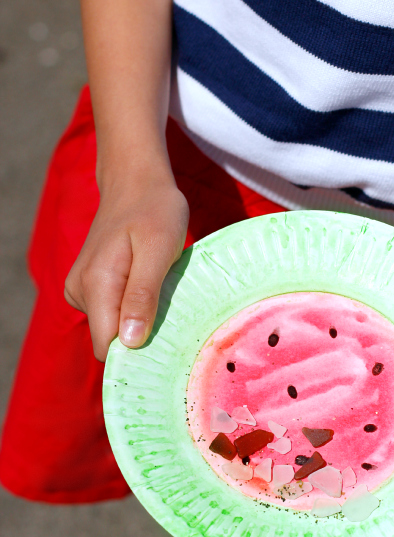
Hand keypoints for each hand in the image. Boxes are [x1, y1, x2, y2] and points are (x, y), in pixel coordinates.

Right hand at [64, 164, 188, 361]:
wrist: (135, 182)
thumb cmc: (155, 210)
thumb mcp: (159, 249)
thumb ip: (143, 295)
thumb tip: (130, 342)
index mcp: (96, 284)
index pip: (107, 346)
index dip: (136, 354)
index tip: (167, 345)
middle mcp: (79, 290)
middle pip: (110, 340)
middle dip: (140, 337)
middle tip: (171, 312)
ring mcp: (79, 288)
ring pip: (111, 328)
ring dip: (138, 320)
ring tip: (161, 291)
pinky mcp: (86, 286)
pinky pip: (110, 313)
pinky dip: (131, 309)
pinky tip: (148, 288)